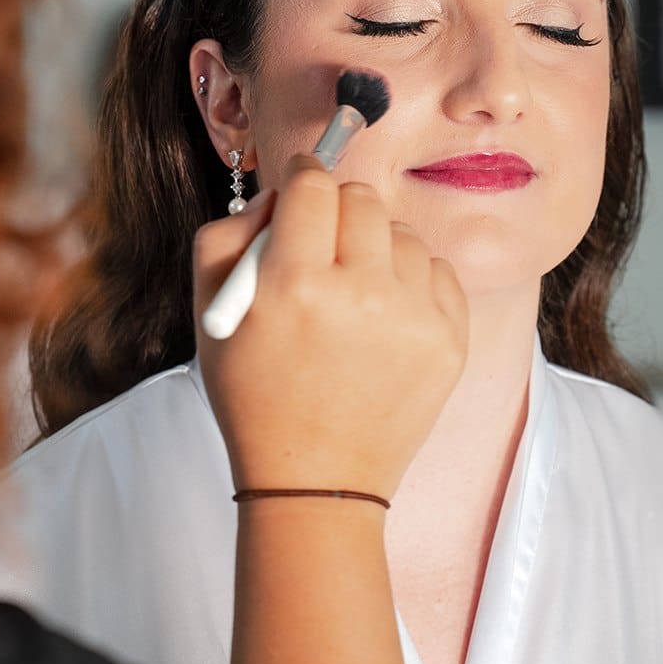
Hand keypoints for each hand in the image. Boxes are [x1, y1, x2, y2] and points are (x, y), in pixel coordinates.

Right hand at [193, 153, 467, 502]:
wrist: (314, 483)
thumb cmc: (255, 396)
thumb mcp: (212, 314)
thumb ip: (230, 233)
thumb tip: (280, 193)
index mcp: (294, 283)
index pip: (312, 185)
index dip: (302, 180)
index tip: (301, 191)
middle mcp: (361, 294)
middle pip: (361, 199)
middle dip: (337, 213)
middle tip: (323, 248)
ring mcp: (413, 318)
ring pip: (402, 233)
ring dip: (376, 248)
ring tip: (353, 294)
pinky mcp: (450, 341)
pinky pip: (437, 270)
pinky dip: (410, 282)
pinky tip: (383, 317)